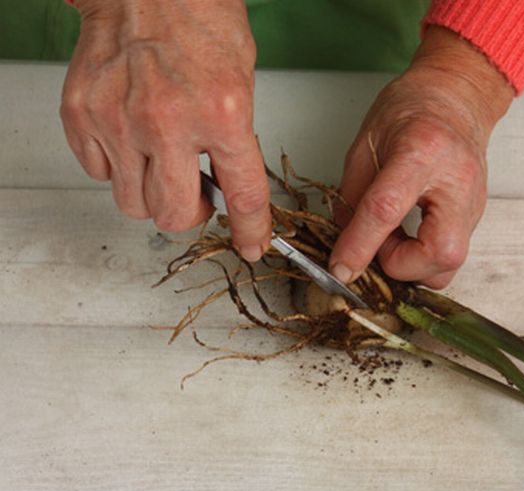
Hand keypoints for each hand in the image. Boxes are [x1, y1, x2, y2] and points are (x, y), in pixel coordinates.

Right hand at [60, 0, 269, 260]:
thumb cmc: (198, 21)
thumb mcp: (242, 83)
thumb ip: (235, 141)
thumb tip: (230, 189)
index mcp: (222, 113)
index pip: (243, 195)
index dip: (250, 230)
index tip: (251, 245)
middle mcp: (167, 121)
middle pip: (174, 215)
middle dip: (190, 213)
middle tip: (196, 192)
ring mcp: (119, 119)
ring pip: (132, 204)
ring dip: (151, 194)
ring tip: (160, 161)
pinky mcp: (82, 113)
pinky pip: (98, 173)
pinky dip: (116, 167)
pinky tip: (131, 139)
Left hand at [329, 26, 513, 288]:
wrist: (458, 96)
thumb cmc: (411, 110)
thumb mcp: (366, 144)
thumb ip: (352, 196)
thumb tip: (343, 241)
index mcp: (421, 151)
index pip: (386, 210)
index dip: (359, 246)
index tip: (340, 268)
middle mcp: (456, 182)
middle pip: (441, 252)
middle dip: (402, 265)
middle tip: (380, 245)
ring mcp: (473, 203)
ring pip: (450, 264)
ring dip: (413, 266)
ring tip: (393, 240)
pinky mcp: (475, 217)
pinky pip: (450, 257)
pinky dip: (423, 260)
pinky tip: (409, 238)